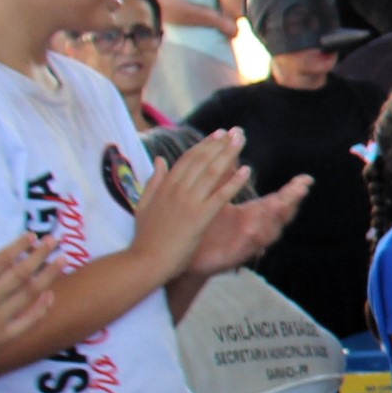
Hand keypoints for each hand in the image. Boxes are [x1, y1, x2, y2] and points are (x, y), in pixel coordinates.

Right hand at [0, 240, 53, 392]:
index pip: (1, 260)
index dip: (19, 246)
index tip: (32, 236)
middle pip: (20, 273)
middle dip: (40, 255)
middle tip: (54, 241)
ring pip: (30, 294)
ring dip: (48, 275)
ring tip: (62, 260)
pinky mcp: (3, 337)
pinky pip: (29, 321)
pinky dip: (42, 307)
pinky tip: (50, 294)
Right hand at [129, 130, 255, 278]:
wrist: (146, 261)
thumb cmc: (146, 237)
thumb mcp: (144, 204)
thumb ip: (153, 181)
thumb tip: (160, 160)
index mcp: (164, 186)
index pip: (188, 159)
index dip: (205, 145)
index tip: (218, 134)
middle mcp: (177, 190)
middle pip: (202, 160)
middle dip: (220, 144)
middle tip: (235, 131)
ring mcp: (188, 202)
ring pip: (212, 172)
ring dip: (229, 154)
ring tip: (241, 141)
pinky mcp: (199, 217)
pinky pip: (220, 196)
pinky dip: (234, 182)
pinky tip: (247, 171)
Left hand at [190, 178, 309, 278]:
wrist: (186, 256)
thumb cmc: (204, 226)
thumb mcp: (217, 198)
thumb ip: (227, 179)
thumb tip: (231, 153)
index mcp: (253, 214)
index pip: (278, 201)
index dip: (293, 191)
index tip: (306, 179)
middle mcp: (255, 228)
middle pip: (280, 216)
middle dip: (291, 202)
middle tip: (300, 189)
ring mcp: (246, 243)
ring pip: (267, 231)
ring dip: (274, 218)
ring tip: (280, 204)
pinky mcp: (233, 256)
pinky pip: (244, 248)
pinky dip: (250, 239)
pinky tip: (252, 229)